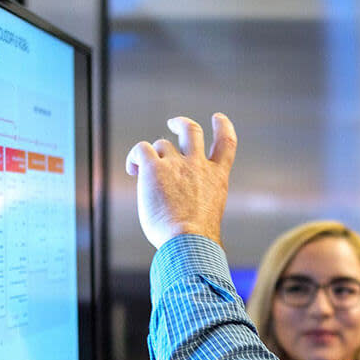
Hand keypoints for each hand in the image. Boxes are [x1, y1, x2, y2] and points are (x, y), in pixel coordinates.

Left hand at [125, 114, 236, 247]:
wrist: (189, 241)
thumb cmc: (197, 240)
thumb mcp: (208, 215)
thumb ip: (198, 200)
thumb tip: (178, 204)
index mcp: (217, 178)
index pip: (227, 143)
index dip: (223, 126)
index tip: (217, 118)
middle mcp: (198, 166)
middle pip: (192, 131)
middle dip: (181, 123)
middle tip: (172, 124)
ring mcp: (177, 164)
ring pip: (162, 144)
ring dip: (153, 156)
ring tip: (143, 174)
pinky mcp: (154, 168)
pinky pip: (141, 149)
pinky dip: (135, 157)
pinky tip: (133, 171)